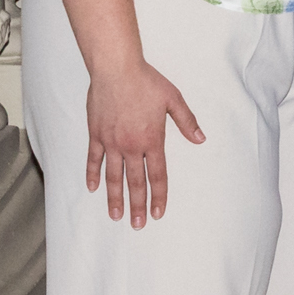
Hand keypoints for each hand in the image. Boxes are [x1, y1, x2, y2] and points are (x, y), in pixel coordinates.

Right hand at [82, 52, 202, 227]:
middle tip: (137, 225)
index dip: (158, 196)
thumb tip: (201, 139)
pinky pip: (93, 159)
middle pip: (136, 182)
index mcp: (152, 139)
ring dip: (115, 198)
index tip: (157, 213)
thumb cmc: (146, 81)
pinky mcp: (96, 134)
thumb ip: (187, 122)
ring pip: (113, 177)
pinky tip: (93, 188)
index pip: (157, 175)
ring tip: (116, 216)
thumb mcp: (173, 99)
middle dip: (138, 206)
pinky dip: (93, 175)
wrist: (116, 68)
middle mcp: (131, 145)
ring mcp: (111, 142)